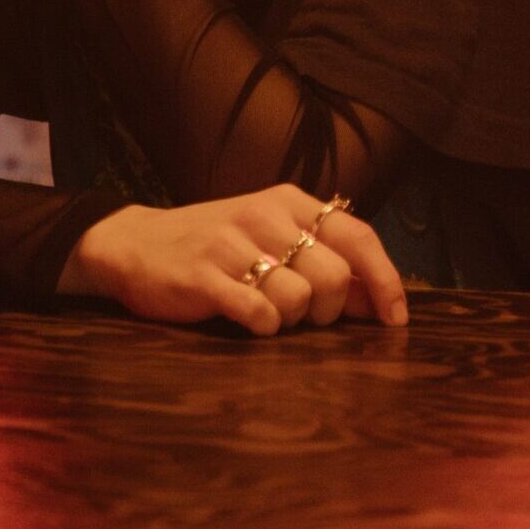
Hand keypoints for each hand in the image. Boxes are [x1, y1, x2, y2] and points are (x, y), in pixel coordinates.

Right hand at [57, 185, 408, 334]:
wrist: (134, 245)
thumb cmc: (212, 246)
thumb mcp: (268, 239)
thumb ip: (322, 261)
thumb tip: (376, 300)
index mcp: (286, 201)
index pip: (357, 235)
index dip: (385, 280)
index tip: (395, 319)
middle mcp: (263, 215)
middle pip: (333, 275)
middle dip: (329, 311)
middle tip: (305, 317)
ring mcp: (231, 243)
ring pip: (299, 298)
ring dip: (291, 320)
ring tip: (266, 311)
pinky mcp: (204, 275)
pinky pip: (259, 314)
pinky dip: (262, 327)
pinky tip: (245, 319)